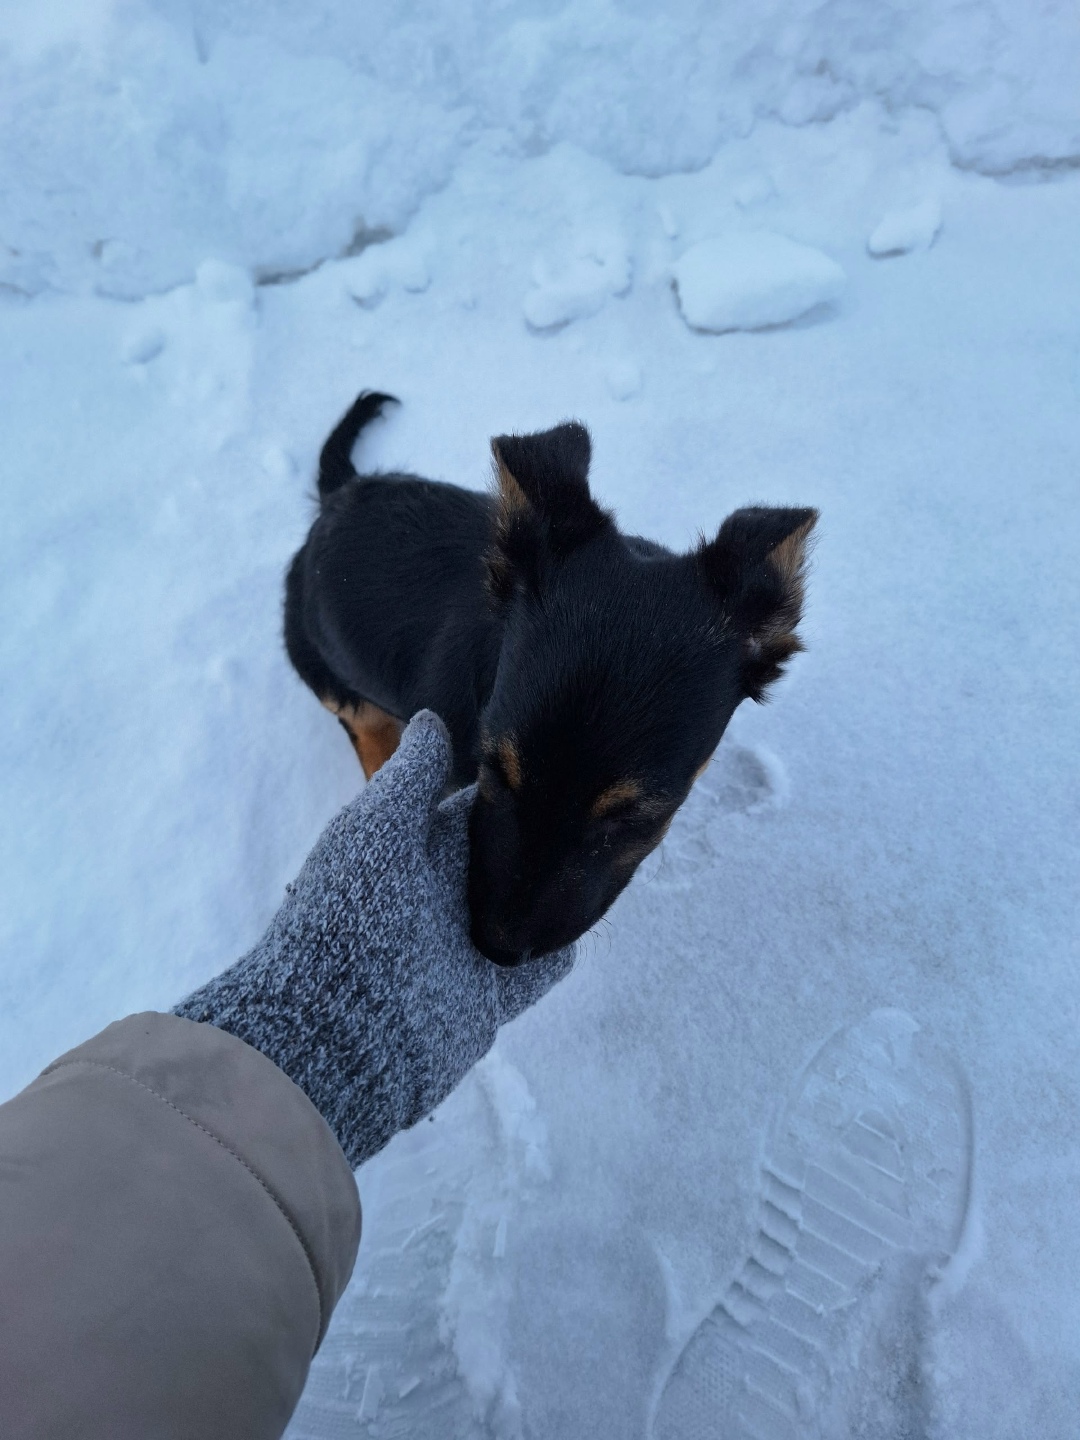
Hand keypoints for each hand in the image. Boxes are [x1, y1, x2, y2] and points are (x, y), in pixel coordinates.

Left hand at [174, 712, 573, 1167]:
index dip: (513, 785)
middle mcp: (445, 895)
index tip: (560, 756)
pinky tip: (583, 925)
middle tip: (604, 806)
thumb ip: (410, 775)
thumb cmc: (348, 915)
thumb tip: (435, 717)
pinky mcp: (489, 997)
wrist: (337, 1029)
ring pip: (527, 909)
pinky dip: (556, 951)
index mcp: (416, 849)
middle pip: (509, 856)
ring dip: (558, 892)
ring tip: (608, 859)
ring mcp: (468, 947)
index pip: (476, 808)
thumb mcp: (374, 828)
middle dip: (546, 838)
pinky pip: (536, 968)